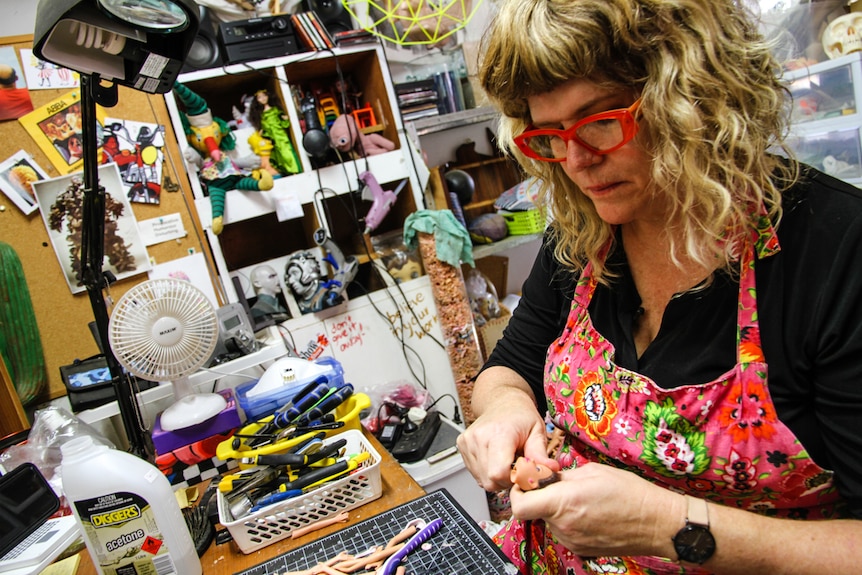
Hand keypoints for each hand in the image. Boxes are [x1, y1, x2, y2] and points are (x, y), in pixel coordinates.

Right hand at [457, 404, 557, 491]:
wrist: (502, 402)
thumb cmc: (520, 416)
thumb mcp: (537, 431)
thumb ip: (540, 453)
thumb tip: (551, 469)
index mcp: (498, 433)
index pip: (498, 473)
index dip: (513, 479)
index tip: (522, 471)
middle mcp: (479, 437)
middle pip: (490, 480)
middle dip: (507, 480)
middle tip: (517, 466)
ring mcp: (467, 441)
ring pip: (482, 480)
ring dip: (497, 477)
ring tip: (506, 461)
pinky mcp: (462, 445)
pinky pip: (475, 473)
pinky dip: (487, 472)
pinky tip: (496, 459)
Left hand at [509, 462, 682, 558]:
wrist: (656, 522)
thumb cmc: (629, 492)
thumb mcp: (591, 471)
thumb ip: (562, 476)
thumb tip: (544, 477)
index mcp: (564, 502)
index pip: (520, 505)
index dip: (518, 493)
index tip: (526, 482)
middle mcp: (564, 525)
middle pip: (534, 511)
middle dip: (540, 497)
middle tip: (557, 485)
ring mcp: (571, 540)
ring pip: (549, 521)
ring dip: (555, 509)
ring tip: (581, 498)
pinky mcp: (580, 549)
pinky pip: (564, 531)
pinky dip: (568, 520)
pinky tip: (588, 512)